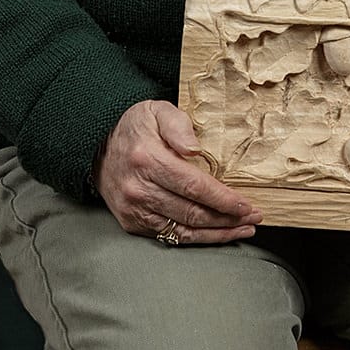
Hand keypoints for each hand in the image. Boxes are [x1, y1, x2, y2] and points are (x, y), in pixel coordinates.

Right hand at [93, 99, 262, 243]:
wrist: (97, 146)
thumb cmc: (134, 127)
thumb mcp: (157, 110)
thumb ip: (178, 125)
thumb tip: (194, 149)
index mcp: (147, 159)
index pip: (193, 185)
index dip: (222, 199)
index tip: (246, 204)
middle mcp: (139, 188)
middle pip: (191, 212)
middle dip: (227, 218)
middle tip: (253, 216)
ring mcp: (134, 209)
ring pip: (183, 230)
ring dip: (216, 233)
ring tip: (242, 229)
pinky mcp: (132, 222)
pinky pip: (170, 236)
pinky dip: (196, 238)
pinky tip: (215, 234)